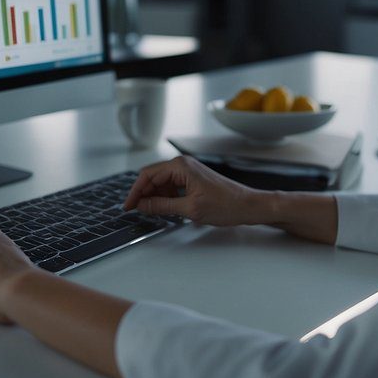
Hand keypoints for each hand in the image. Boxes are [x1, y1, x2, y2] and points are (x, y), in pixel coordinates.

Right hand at [122, 155, 260, 226]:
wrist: (248, 206)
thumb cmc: (225, 205)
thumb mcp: (190, 209)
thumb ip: (162, 206)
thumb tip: (142, 205)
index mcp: (180, 166)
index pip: (148, 176)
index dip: (135, 192)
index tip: (128, 206)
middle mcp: (183, 164)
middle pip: (153, 177)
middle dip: (143, 194)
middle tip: (136, 211)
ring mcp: (189, 171)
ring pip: (162, 182)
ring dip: (154, 196)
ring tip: (151, 212)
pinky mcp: (193, 179)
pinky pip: (172, 185)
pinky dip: (165, 196)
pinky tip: (165, 208)